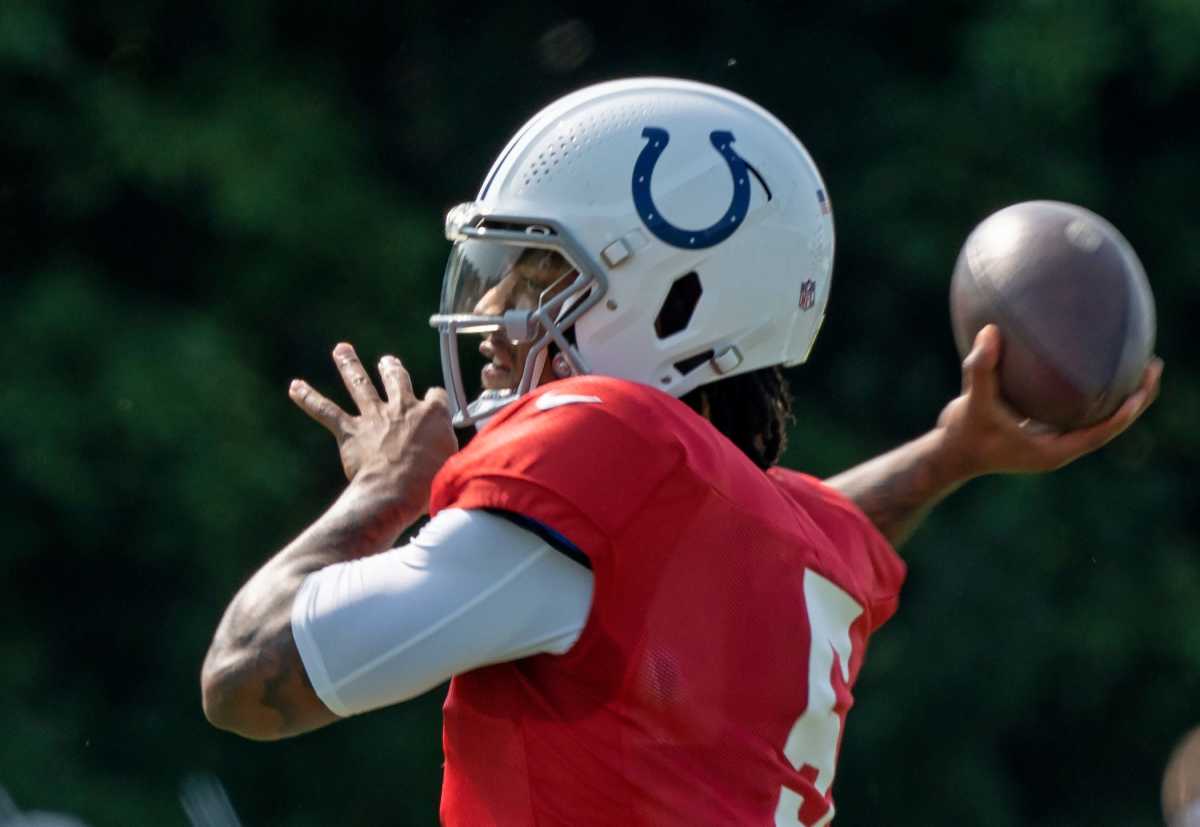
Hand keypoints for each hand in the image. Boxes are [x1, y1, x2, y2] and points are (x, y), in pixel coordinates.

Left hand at [288, 343, 457, 509]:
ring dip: (349, 365)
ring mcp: (374, 417)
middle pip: (397, 379)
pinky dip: (309, 399)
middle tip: (387, 361)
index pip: (436, 396)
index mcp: (432, 414)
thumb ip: (450, 449)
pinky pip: (326, 411)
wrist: (397, 489)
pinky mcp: (351, 432)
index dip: (435, 401)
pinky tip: (295, 387)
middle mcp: (402, 408)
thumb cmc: (431, 482)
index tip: (433, 404)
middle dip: (392, 369)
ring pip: (360, 384)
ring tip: (341, 350)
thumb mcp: (454, 462)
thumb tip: (454, 455)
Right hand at [937, 325, 1161, 476]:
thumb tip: (989, 331)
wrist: (948, 454)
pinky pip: (1078, 413)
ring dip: (1120, 396)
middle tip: (1153, 366)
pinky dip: (1093, 394)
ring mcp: (1052, 439)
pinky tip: (1096, 368)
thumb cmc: (963, 434)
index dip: (1124, 413)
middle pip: (1108, 425)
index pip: (1100, 433)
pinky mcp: (1043, 431)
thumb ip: (981, 369)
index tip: (1142, 390)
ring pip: (1097, 419)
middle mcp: (1058, 446)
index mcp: (1052, 450)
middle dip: (1135, 399)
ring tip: (1138, 365)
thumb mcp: (972, 402)